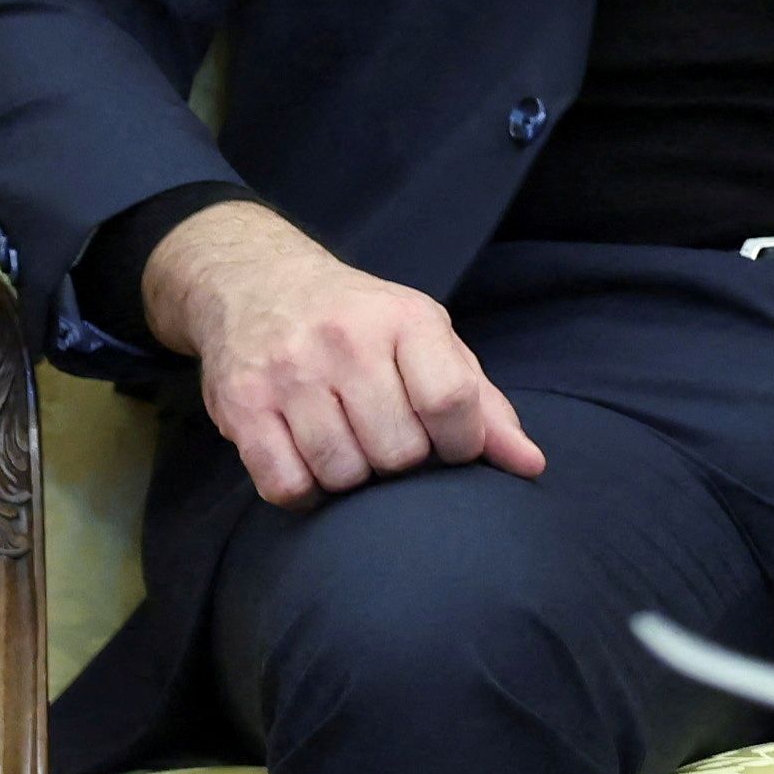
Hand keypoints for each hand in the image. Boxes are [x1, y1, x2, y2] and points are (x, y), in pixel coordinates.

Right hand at [147, 201, 546, 507]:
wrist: (257, 281)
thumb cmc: (363, 322)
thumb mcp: (431, 341)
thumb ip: (483, 403)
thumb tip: (532, 465)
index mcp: (407, 321)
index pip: (451, 401)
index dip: (461, 444)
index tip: (451, 447)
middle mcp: (346, 342)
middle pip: (398, 450)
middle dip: (402, 464)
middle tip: (388, 442)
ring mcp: (289, 372)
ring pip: (342, 473)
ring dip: (352, 479)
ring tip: (350, 447)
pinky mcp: (242, 403)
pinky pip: (285, 484)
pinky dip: (305, 492)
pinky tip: (311, 466)